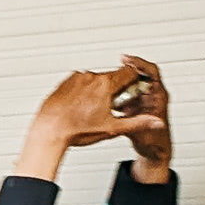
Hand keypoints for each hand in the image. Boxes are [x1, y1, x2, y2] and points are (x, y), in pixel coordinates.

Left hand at [13, 59, 171, 182]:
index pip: (129, 72)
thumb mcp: (112, 128)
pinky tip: (81, 108)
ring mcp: (76, 78)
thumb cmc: (76, 130)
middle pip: (112, 76)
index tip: (133, 91)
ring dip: (99, 90)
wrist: (49, 131)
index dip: (133, 82)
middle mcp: (90, 77)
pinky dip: (84, 92)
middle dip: (116, 89)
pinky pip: (80, 83)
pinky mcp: (64, 83)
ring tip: (93, 110)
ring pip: (95, 80)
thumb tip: (156, 123)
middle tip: (112, 106)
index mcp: (105, 84)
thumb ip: (137, 123)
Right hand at [113, 54, 171, 181]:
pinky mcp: (134, 105)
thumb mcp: (142, 135)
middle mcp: (151, 95)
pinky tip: (105, 98)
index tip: (126, 60)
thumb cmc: (156, 143)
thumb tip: (129, 121)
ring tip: (105, 86)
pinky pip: (123, 94)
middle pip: (138, 74)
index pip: (152, 72)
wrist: (154, 152)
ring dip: (117, 84)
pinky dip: (114, 94)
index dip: (139, 63)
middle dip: (123, 73)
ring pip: (129, 84)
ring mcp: (142, 99)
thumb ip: (135, 127)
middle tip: (110, 74)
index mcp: (158, 97)